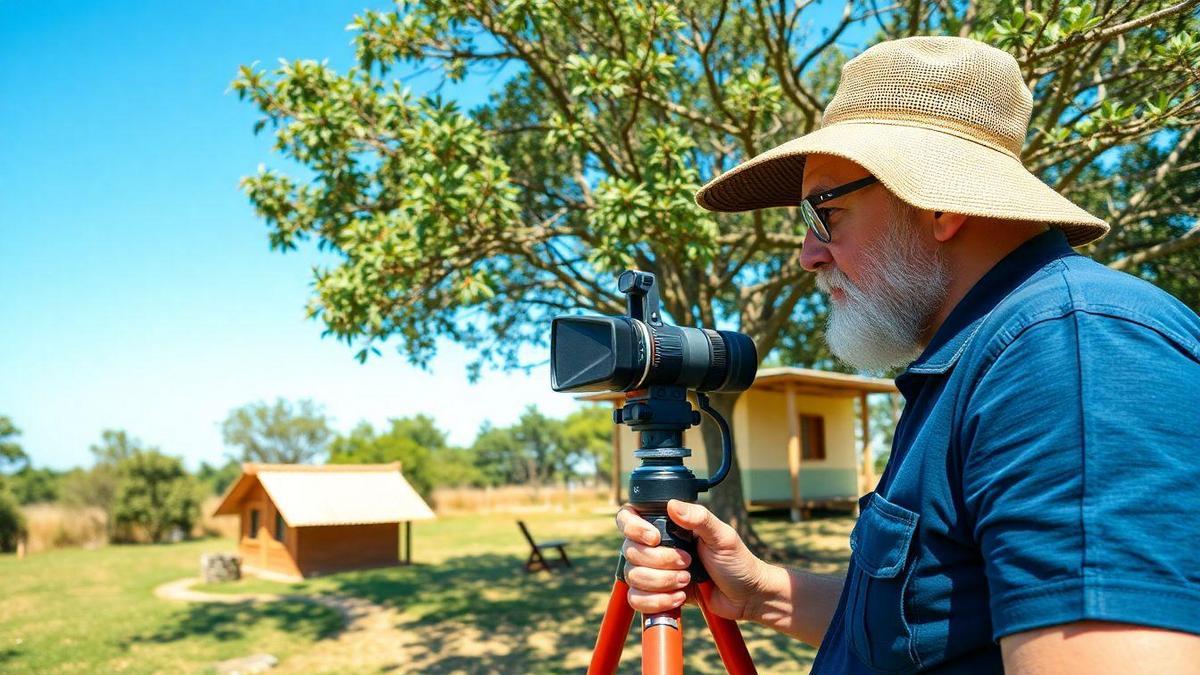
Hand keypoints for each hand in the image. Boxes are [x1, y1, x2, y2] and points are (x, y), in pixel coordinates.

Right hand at [615, 499, 771, 620]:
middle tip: (688, 563)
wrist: (745, 596)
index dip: (633, 528)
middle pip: (631, 551)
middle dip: (659, 562)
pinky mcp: (656, 593)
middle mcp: (656, 546)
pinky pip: (636, 599)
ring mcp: (654, 570)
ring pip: (633, 576)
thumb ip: (699, 518)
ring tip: (686, 582)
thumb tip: (672, 505)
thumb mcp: (723, 536)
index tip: (654, 538)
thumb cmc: (737, 561)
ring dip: (661, 582)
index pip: (628, 518)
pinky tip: (679, 597)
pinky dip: (657, 601)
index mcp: (667, 525)